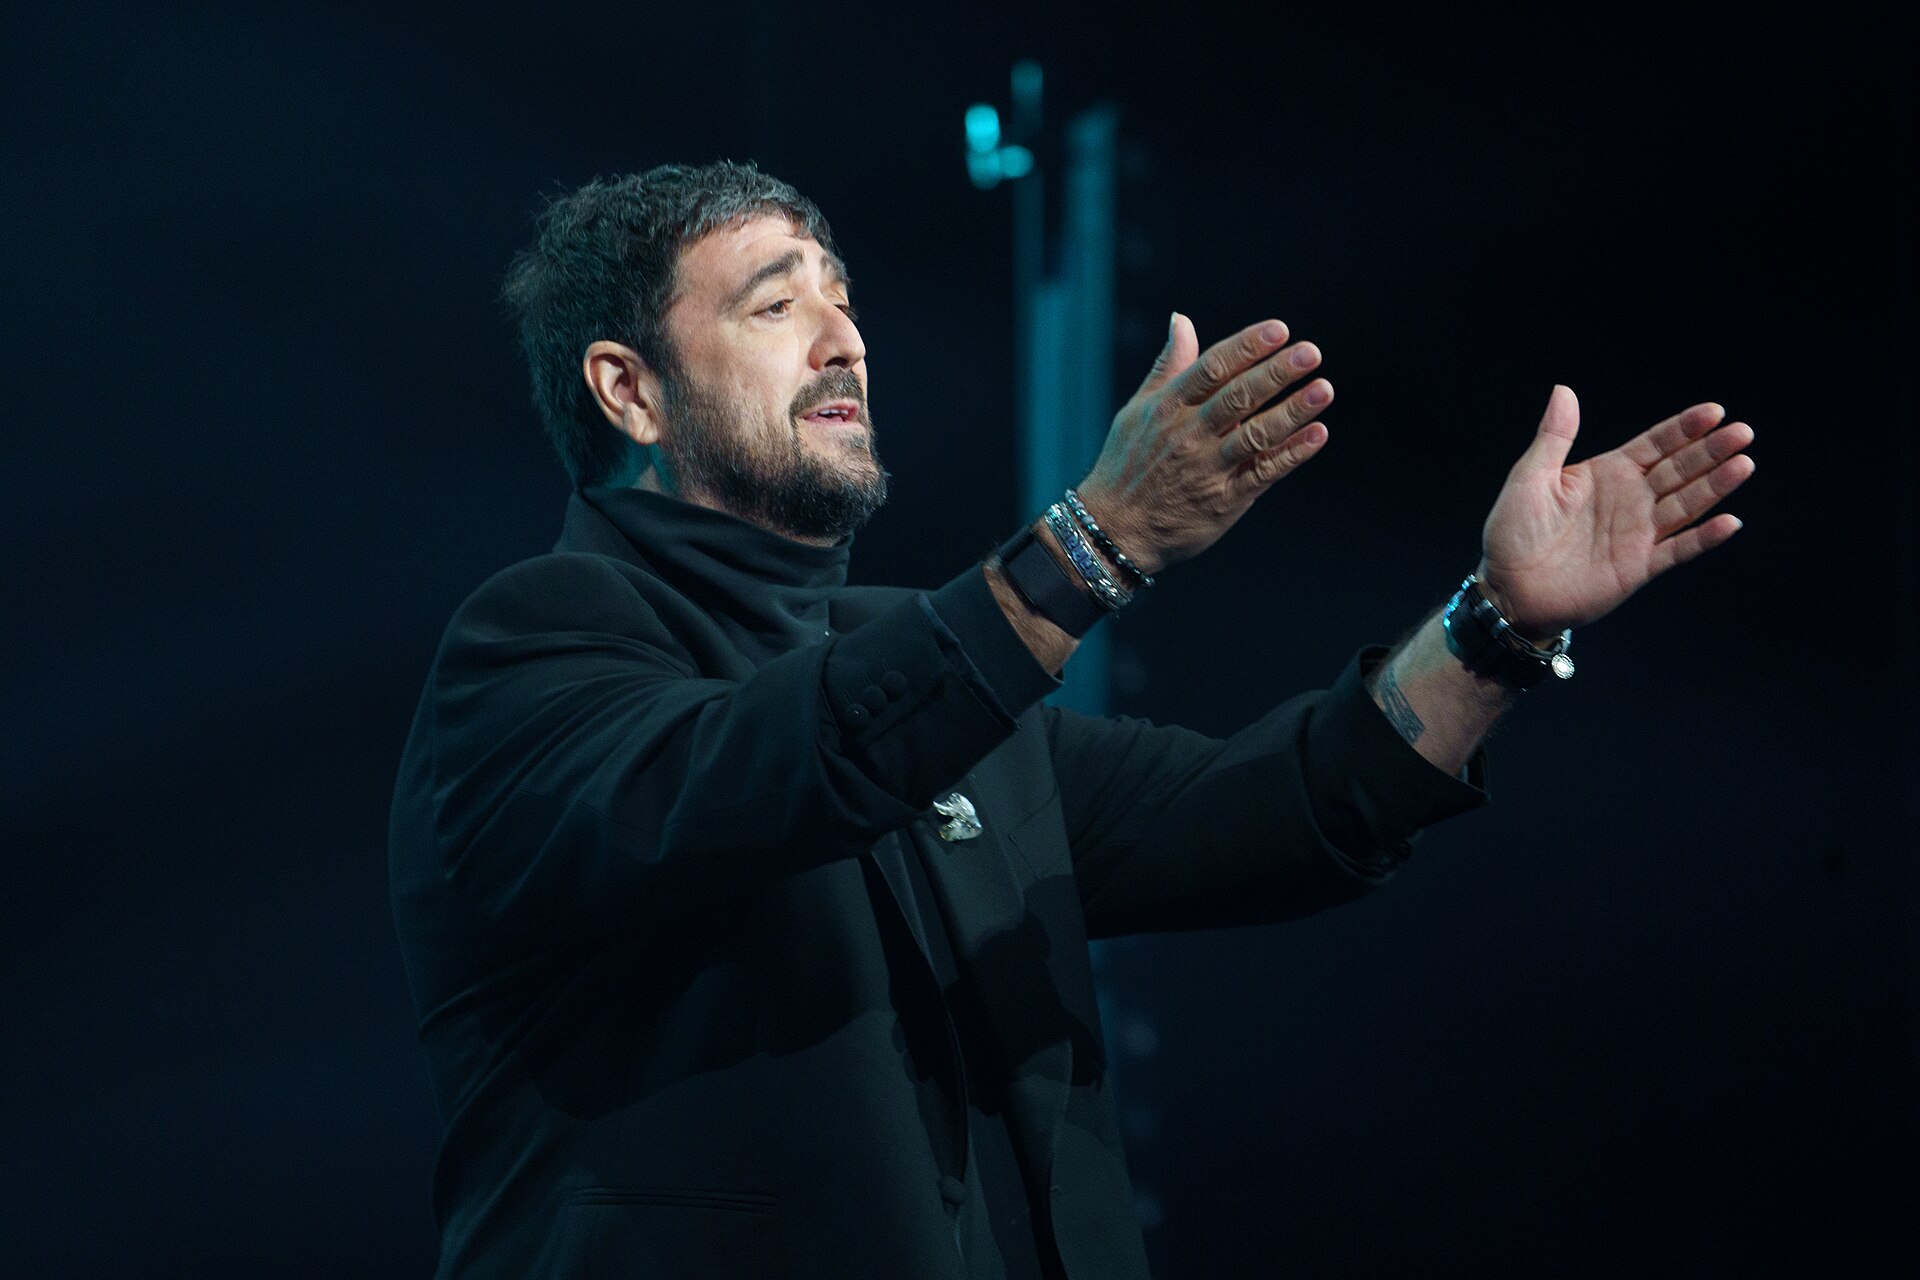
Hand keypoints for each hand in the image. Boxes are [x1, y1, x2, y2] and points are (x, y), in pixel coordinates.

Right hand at [1074, 313, 1332, 575]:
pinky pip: (1263, 473)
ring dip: (1292, 411)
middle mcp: (1188, 435)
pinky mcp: (1224, 501)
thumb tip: (1182, 320)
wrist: (1113, 532)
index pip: (1212, 368)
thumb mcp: (1137, 411)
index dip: (1246, 346)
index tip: (1279, 330)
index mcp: (1168, 408)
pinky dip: (1291, 455)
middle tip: (1310, 352)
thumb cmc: (1125, 466)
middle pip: (1238, 397)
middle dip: (1276, 372)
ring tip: (1323, 389)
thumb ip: (1168, 366)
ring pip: (1256, 435)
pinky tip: (1317, 435)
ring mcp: (1208, 469)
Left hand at [1477, 386, 1754, 636]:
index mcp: (1607, 473)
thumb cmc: (1512, 532)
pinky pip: (1678, 549)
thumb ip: (1554, 436)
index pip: (1655, 444)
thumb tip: (1563, 390)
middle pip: (1680, 469)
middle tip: (1742, 432)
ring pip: (1687, 504)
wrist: (1507, 590)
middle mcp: (1630, 499)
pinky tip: (1729, 522)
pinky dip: (1704, 538)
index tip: (1715, 411)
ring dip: (1716, 486)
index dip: (1684, 428)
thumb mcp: (1530, 477)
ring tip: (1744, 464)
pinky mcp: (1639, 566)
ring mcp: (1638, 533)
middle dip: (1711, 450)